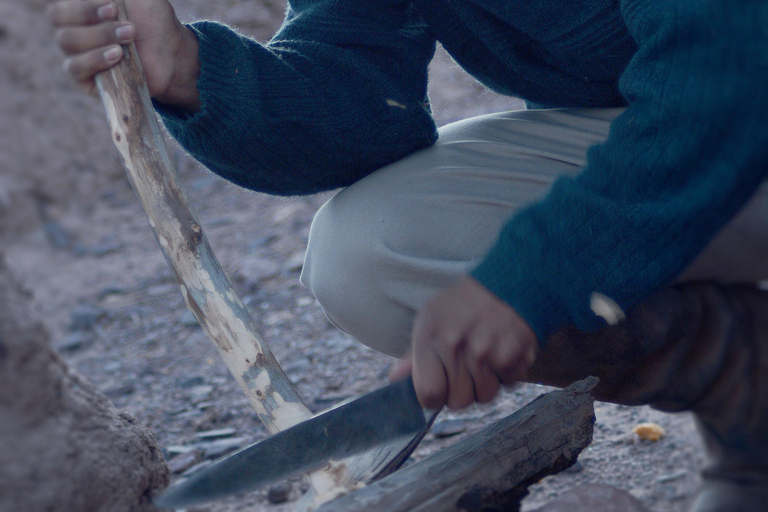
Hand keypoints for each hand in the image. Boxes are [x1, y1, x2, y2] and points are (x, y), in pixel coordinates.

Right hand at [47, 0, 199, 108]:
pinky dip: (95, 59)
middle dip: (89, 16)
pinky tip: (117, 56)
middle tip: (123, 20)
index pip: (63, 3)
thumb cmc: (154, 22)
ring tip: (128, 38)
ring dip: (98, 37)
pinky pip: (75, 68)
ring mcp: (77, 54)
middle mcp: (74, 28)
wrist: (173, 56)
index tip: (113, 6)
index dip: (82, 4)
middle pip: (59, 18)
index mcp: (82, 7)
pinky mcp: (85, 79)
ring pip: (67, 41)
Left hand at [390, 276, 536, 409]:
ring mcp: (486, 351)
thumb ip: (413, 355)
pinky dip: (507, 373)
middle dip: (462, 392)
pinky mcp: (513, 354)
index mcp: (430, 336)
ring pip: (485, 396)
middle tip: (465, 370)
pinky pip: (509, 384)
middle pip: (458, 401)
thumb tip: (395, 379)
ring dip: (486, 384)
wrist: (506, 282)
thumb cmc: (461, 306)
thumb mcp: (430, 320)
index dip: (434, 397)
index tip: (440, 387)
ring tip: (485, 359)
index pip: (429, 393)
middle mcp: (456, 345)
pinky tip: (502, 352)